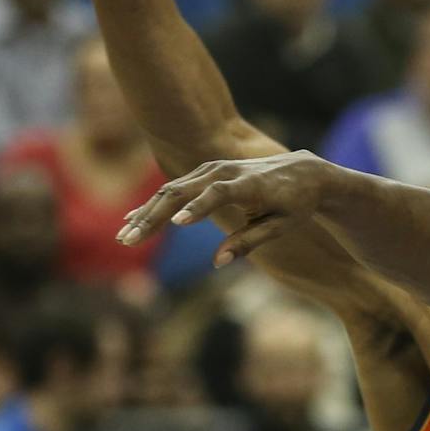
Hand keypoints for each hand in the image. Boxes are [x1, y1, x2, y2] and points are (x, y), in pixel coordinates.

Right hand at [118, 151, 341, 265]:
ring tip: (125, 238)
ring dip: (146, 213)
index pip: (218, 194)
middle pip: (182, 191)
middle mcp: (226, 171)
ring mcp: (213, 168)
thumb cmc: (296, 204)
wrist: (304, 171)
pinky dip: (154, 204)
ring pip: (172, 189)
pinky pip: (174, 187)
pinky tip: (133, 219)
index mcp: (249, 184)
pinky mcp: (206, 171)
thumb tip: (217, 263)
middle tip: (129, 242)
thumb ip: (250, 242)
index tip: (176, 225)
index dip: (196, 208)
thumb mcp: (282, 226)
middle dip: (153, 217)